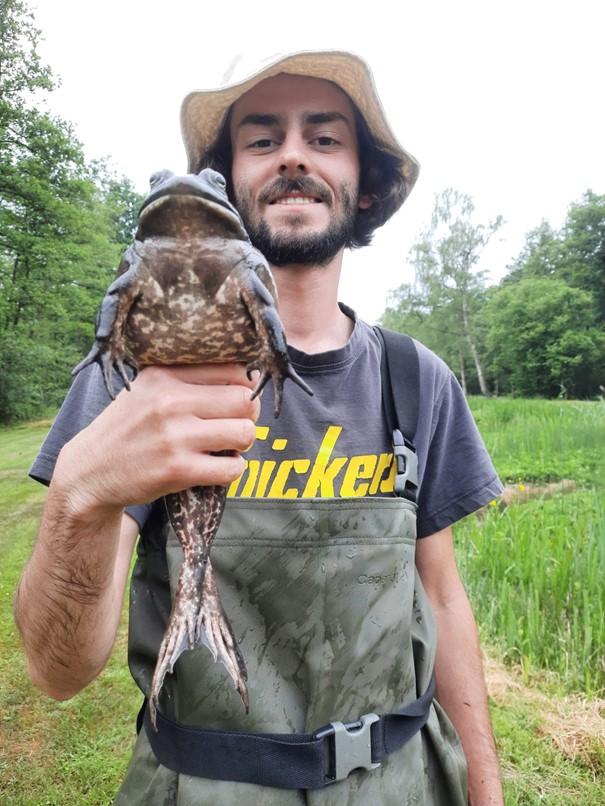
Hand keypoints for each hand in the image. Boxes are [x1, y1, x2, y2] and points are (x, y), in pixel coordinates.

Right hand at [53, 364, 259, 517]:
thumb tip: (245, 380)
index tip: (236, 400)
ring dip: (242, 443)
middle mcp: (169, 402)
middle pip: (245, 401)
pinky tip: (216, 467)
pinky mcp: (178, 470)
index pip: (233, 370)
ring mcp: (174, 437)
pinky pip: (233, 468)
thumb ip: (186, 379)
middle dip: (247, 415)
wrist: (90, 471)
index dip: (244, 387)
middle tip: (234, 425)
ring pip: (244, 433)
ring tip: (226, 446)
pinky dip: (232, 470)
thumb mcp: (147, 389)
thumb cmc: (127, 428)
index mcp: (164, 375)